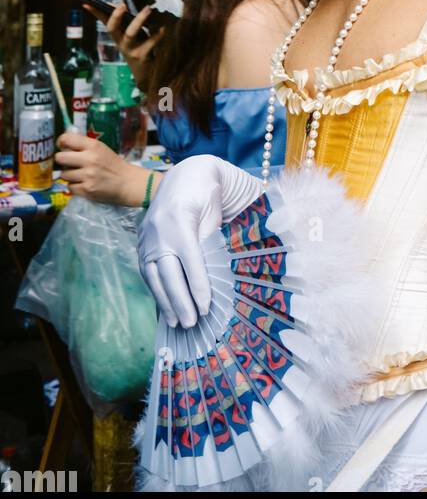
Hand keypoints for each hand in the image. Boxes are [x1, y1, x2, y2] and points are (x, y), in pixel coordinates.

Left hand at [56, 130, 133, 203]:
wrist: (127, 183)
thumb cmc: (113, 165)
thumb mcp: (101, 149)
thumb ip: (83, 145)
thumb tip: (62, 143)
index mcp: (94, 146)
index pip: (67, 139)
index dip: (61, 143)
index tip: (62, 147)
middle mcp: (90, 159)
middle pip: (60, 158)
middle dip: (62, 161)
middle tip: (69, 163)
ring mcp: (88, 176)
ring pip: (63, 174)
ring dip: (70, 176)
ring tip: (80, 175)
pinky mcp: (87, 190)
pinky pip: (69, 187)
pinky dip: (75, 187)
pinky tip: (84, 184)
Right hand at [84, 1, 162, 85]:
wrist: (146, 75)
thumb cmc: (139, 50)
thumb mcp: (131, 36)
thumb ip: (126, 22)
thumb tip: (119, 4)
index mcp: (117, 37)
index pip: (104, 22)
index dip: (96, 13)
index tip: (88, 4)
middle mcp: (121, 43)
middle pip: (112, 29)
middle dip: (115, 16)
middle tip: (122, 4)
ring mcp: (130, 50)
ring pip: (130, 34)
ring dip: (139, 20)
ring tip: (147, 9)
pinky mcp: (142, 56)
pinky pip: (150, 43)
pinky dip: (157, 34)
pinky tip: (163, 28)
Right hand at [138, 156, 260, 327]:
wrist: (185, 175)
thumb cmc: (206, 193)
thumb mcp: (213, 212)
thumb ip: (210, 241)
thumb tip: (212, 277)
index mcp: (179, 219)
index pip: (189, 259)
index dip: (197, 285)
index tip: (206, 307)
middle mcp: (158, 230)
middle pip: (167, 271)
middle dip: (179, 300)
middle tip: (191, 324)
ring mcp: (146, 236)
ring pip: (152, 275)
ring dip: (165, 301)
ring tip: (177, 323)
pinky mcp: (141, 242)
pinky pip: (147, 271)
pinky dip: (157, 291)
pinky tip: (165, 308)